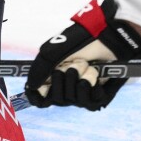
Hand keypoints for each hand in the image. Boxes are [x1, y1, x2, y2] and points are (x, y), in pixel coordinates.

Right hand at [25, 0, 140, 110]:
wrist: (109, 38)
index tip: (41, 89)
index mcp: (52, 78)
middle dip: (63, 78)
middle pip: (56, 99)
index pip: (39, 98)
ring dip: (79, 78)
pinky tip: (95, 74)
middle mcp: (66, 88)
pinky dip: (91, 85)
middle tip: (72, 63)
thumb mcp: (54, 50)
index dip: (38, 96)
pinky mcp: (98, 97)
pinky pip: (90, 102)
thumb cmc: (81, 41)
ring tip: (88, 65)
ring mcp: (82, 94)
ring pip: (73, 99)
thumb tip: (31, 86)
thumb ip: (40, 67)